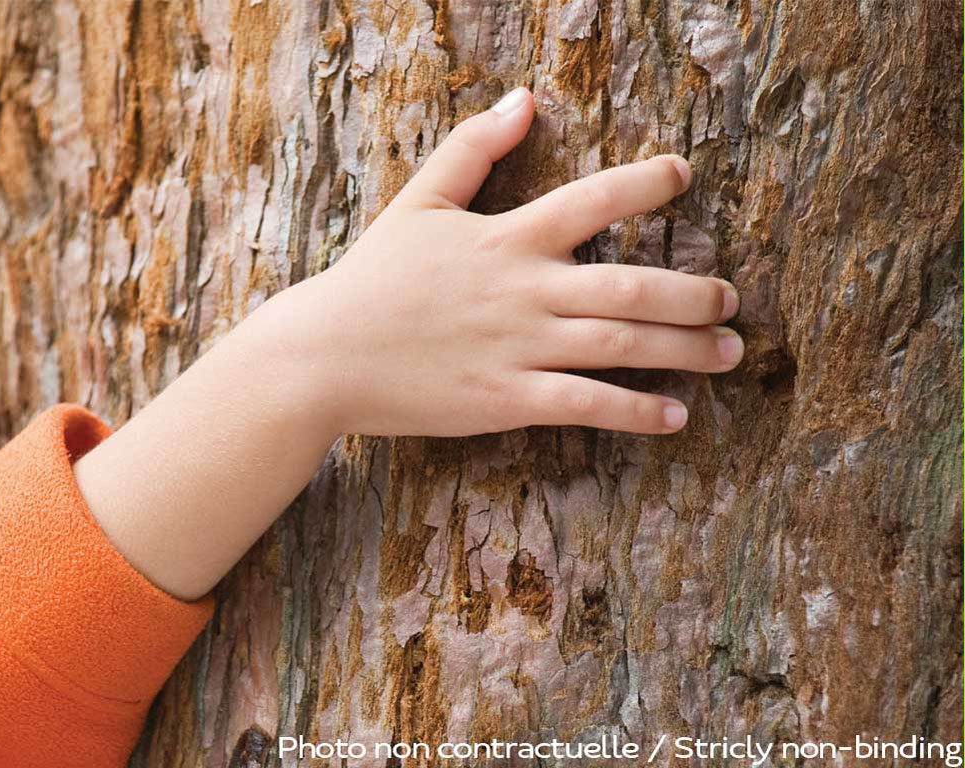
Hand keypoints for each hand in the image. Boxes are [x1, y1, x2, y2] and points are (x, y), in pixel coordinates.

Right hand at [269, 86, 741, 437]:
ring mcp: (519, 347)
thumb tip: (521, 99)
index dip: (644, 184)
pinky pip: (585, 404)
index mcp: (506, 237)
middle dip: (692, 293)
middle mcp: (525, 290)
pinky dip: (635, 411)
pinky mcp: (507, 399)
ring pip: (620, 344)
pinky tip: (676, 417)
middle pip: (629, 284)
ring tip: (730, 353)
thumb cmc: (372, 279)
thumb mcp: (418, 202)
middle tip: (732, 299)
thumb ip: (472, 148)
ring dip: (684, 349)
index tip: (685, 175)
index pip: (591, 200)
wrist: (325, 356)